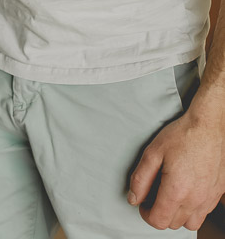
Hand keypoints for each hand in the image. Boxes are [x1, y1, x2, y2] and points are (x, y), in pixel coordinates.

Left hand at [128, 105, 224, 230]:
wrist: (209, 126)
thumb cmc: (183, 135)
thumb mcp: (153, 152)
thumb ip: (141, 178)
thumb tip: (134, 198)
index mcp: (177, 190)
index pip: (158, 220)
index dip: (146, 214)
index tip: (143, 203)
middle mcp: (195, 199)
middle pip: (173, 223)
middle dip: (160, 213)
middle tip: (154, 195)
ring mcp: (209, 198)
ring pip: (190, 223)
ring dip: (178, 215)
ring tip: (171, 196)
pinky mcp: (218, 193)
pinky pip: (204, 212)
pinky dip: (193, 209)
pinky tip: (187, 191)